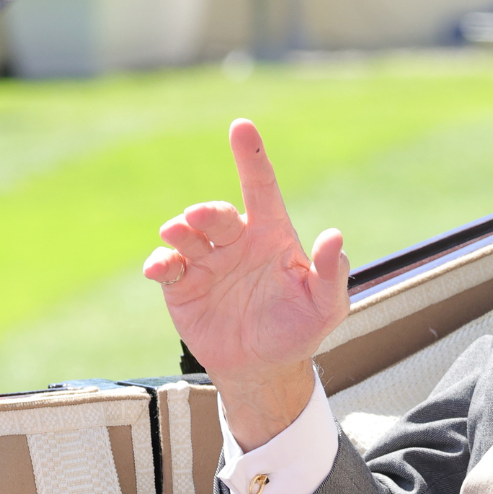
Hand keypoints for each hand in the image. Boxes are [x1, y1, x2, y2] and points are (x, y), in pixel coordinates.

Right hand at [142, 119, 349, 448]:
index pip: (261, 187)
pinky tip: (159, 267)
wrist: (263, 367)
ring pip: (187, 235)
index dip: (251, 156)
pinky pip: (164, 265)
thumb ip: (330, 272)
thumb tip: (334, 236)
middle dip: (207, 211)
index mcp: (271, 235)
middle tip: (199, 217)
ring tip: (177, 233)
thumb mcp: (326, 305)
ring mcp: (206, 262)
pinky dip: (158, 262)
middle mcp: (236, 241)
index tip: (241, 126)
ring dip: (180, 231)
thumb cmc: (300, 329)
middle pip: (217, 214)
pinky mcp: (181, 286)